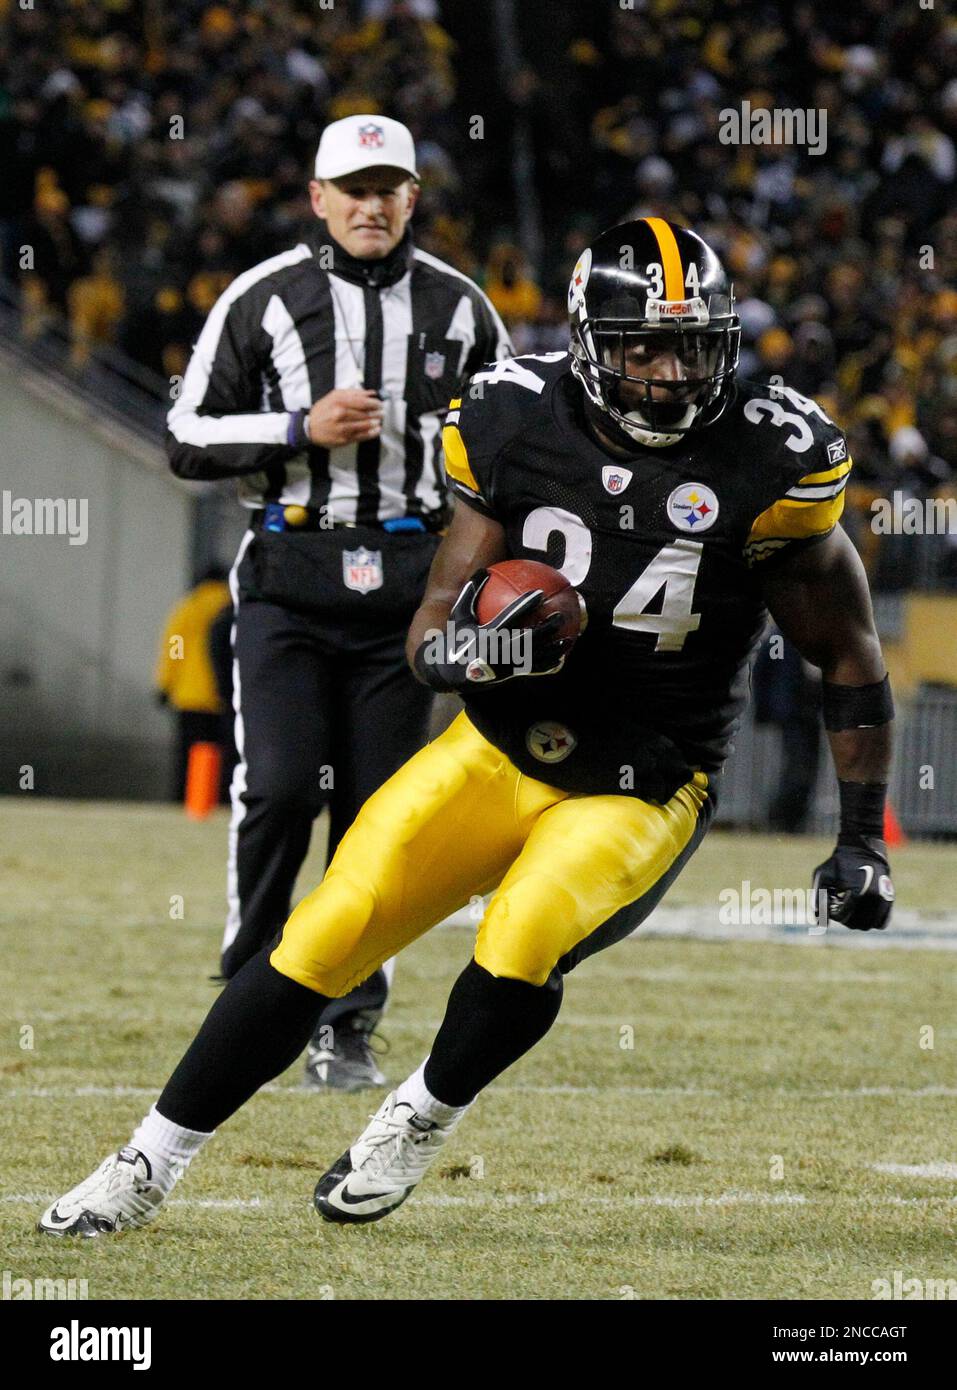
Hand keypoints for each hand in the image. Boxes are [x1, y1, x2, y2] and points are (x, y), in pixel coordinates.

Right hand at [307, 388, 382, 446]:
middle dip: (376, 413)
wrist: (309, 427)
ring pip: (364, 425)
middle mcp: (341, 415)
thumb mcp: (334, 396)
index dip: (374, 403)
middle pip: (365, 414)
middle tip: (382, 412)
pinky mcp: (344, 439)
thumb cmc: (322, 411)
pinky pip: (361, 436)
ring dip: (375, 423)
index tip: (379, 403)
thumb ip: (353, 393)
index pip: (362, 402)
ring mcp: (343, 428)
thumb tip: (370, 393)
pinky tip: (376, 430)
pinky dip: (371, 433)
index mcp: (339, 402)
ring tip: (379, 421)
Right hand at [414, 570, 569, 691]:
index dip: (526, 605)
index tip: (540, 594)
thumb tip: (484, 569)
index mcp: (487, 634)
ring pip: (534, 657)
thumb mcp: (459, 615)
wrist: (448, 671)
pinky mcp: (509, 675)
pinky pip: (532, 671)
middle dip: (546, 628)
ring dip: (552, 649)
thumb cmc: (455, 638)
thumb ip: (471, 592)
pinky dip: (547, 665)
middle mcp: (499, 651)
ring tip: (569, 639)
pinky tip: (560, 659)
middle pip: (529, 638)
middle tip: (560, 616)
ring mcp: (505, 665)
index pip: (511, 617)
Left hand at [812, 837, 893, 931]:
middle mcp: (874, 898)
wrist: (862, 849)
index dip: (832, 913)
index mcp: (858, 892)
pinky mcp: (890, 900)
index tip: (831, 901)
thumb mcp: (823, 876)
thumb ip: (818, 899)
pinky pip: (882, 923)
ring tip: (850, 906)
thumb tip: (821, 923)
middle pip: (855, 924)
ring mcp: (885, 900)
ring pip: (868, 926)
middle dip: (845, 918)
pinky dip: (871, 921)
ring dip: (857, 921)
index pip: (843, 916)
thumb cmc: (839, 863)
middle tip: (840, 904)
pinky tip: (861, 910)